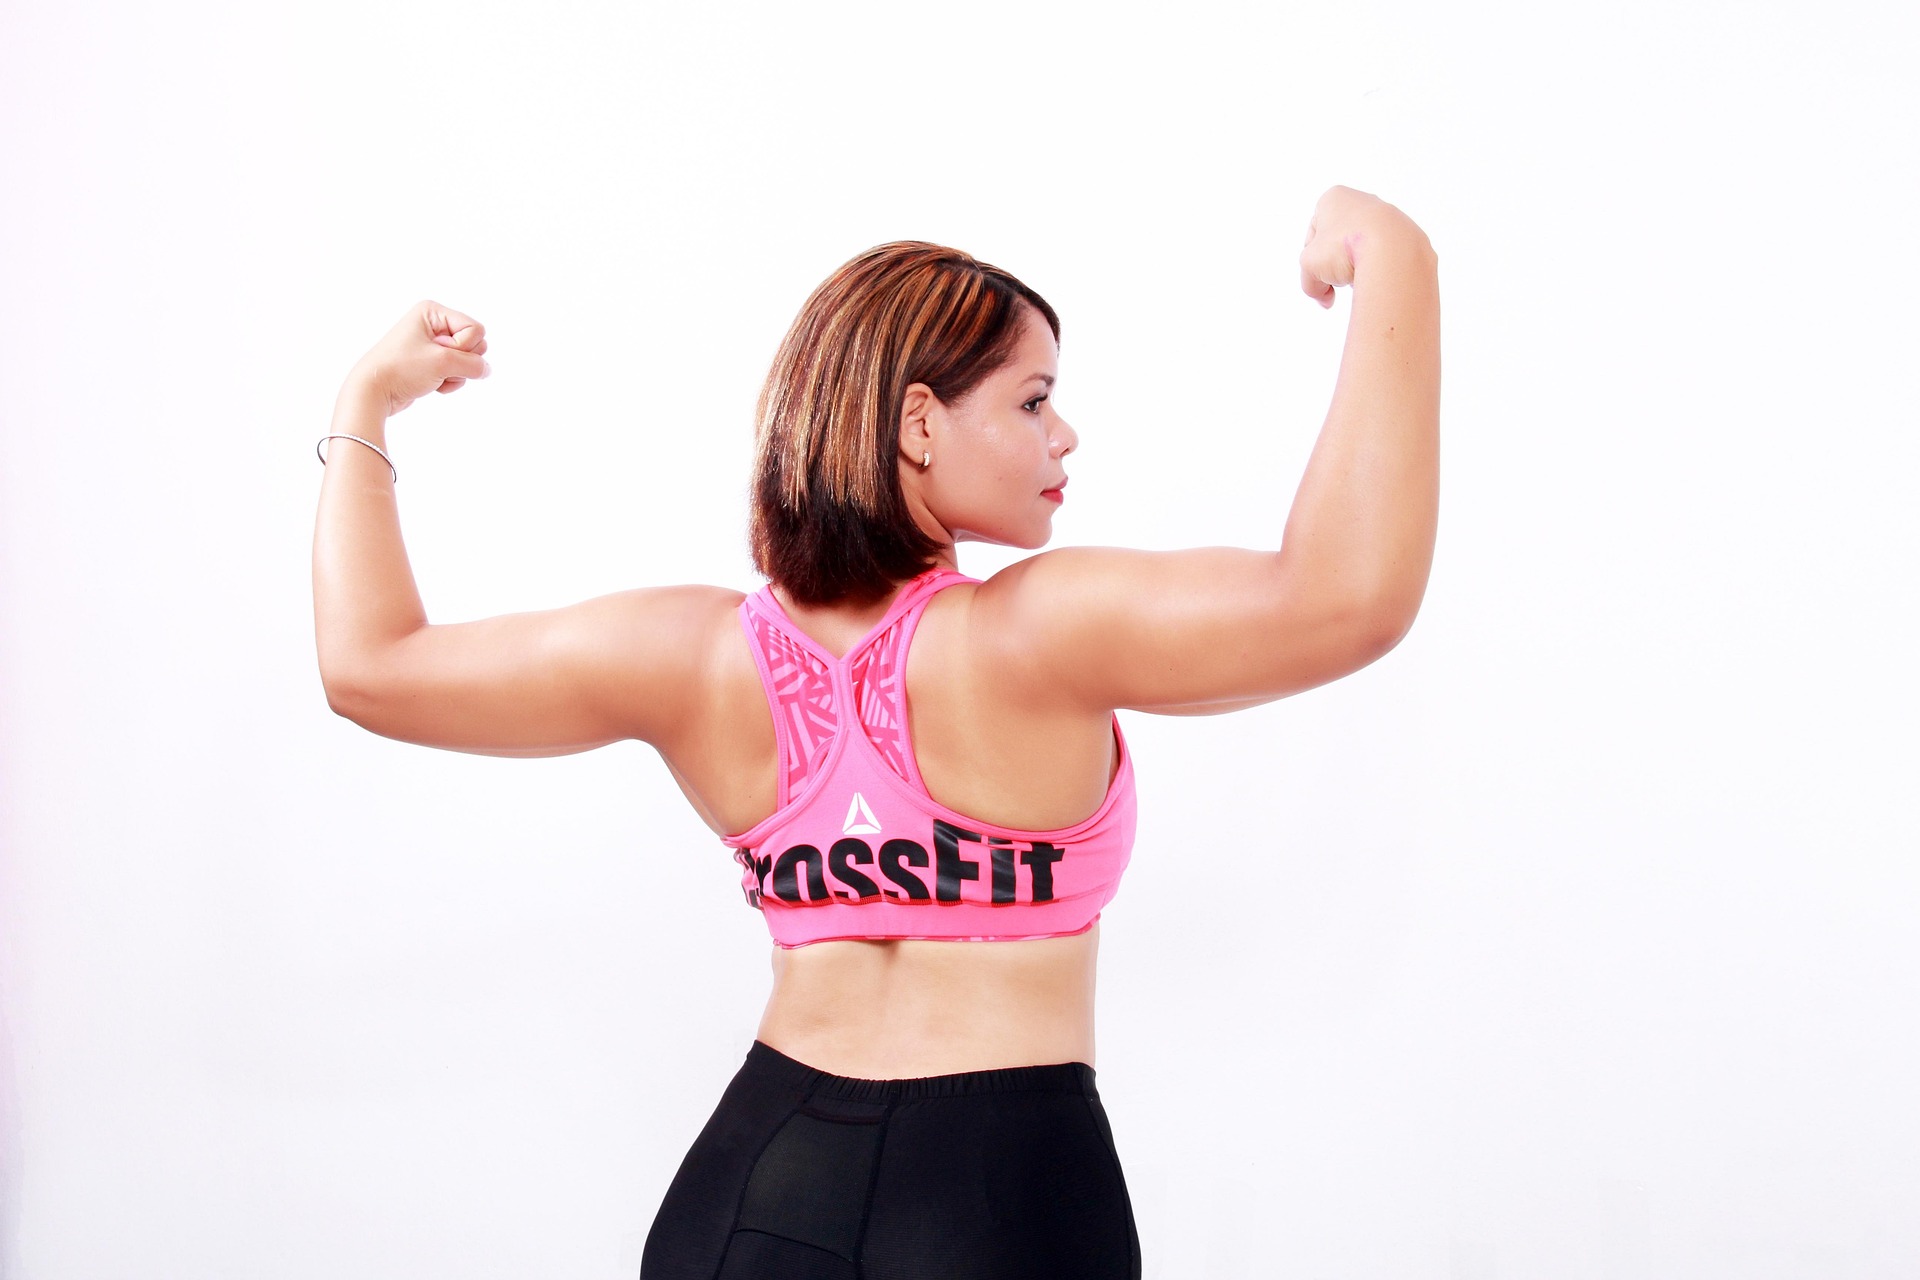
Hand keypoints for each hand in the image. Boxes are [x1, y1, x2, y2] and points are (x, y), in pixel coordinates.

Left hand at [345, 300, 490, 416]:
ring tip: (431, 376)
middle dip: (461, 361)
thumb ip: (474, 365)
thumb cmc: (401, 369)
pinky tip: (431, 384)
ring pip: (467, 361)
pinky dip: (449, 382)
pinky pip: (457, 372)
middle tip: (436, 365)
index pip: (475, 329)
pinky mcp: (432, 362)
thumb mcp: (443, 363)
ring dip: (455, 374)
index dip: (463, 346)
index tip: (438, 352)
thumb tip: (486, 370)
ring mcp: (433, 344)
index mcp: (432, 311)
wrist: (373, 391)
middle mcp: (433, 324)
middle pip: (474, 343)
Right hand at [1298, 186, 1421, 308]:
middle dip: (1336, 262)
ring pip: (1363, 248)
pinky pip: (1386, 254)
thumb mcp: (1309, 267)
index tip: (1318, 275)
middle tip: (1336, 279)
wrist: (1392, 250)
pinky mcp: (1408, 232)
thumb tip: (1325, 297)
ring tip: (1358, 277)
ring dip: (1357, 266)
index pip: (1314, 234)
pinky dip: (1379, 267)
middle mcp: (1362, 200)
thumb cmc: (1345, 247)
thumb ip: (1309, 282)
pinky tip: (1377, 276)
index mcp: (1334, 198)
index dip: (1313, 259)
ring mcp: (1388, 215)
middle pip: (1340, 240)